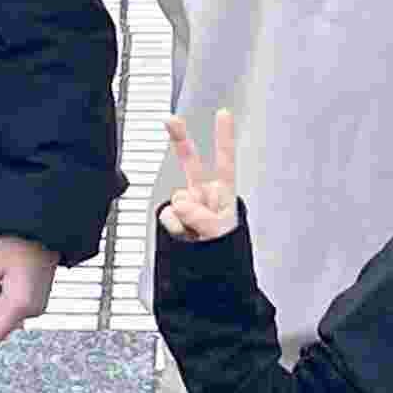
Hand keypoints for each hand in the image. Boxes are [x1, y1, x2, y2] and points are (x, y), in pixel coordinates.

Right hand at [156, 110, 239, 242]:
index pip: (225, 162)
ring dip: (184, 220)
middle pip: (191, 163)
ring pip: (176, 200)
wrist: (210, 278)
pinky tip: (186, 238)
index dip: (223, 137)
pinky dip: (175, 229)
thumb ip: (203, 217)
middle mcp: (204, 196)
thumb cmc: (226, 255)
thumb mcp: (221, 234)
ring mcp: (187, 207)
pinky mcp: (172, 219)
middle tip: (170, 119)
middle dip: (180, 140)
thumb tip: (181, 205)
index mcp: (224, 195)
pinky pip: (167, 217)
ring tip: (196, 236)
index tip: (223, 114)